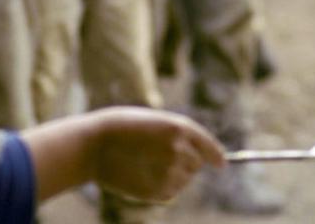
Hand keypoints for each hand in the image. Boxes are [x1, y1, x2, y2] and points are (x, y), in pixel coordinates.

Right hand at [88, 107, 225, 201]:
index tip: (221, 164)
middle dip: (185, 162)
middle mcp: (179, 149)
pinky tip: (142, 176)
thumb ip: (175, 137)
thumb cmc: (119, 129)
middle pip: (196, 163)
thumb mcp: (153, 123)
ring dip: (172, 174)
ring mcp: (170, 171)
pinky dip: (162, 188)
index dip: (215, 154)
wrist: (94, 145)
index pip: (206, 144)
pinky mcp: (159, 190)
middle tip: (158, 157)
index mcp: (179, 127)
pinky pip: (171, 192)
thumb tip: (195, 158)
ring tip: (145, 164)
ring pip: (184, 178)